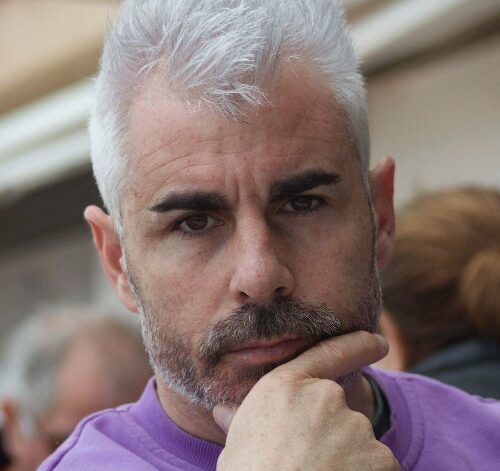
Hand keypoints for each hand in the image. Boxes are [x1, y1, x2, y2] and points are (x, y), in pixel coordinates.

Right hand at [213, 331, 399, 470]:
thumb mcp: (238, 446)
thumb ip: (240, 421)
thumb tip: (222, 412)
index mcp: (286, 387)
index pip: (328, 354)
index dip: (356, 345)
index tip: (377, 342)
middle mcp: (324, 396)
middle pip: (339, 412)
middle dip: (332, 435)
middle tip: (308, 464)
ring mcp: (354, 426)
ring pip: (359, 443)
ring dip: (348, 460)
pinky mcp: (380, 457)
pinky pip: (377, 466)